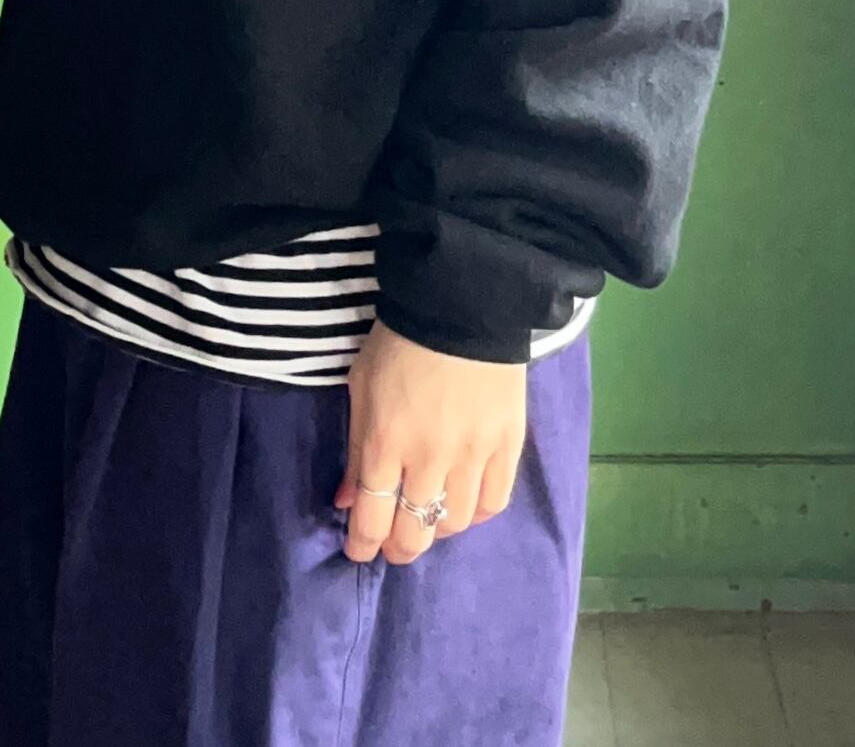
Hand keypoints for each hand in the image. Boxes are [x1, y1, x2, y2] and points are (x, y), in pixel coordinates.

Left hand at [334, 318, 527, 564]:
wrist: (461, 305)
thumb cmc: (398, 343)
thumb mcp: (361, 388)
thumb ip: (353, 449)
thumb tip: (346, 501)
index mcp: (384, 443)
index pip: (372, 520)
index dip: (363, 546)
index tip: (360, 550)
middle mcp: (428, 459)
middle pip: (414, 533)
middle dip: (398, 548)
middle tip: (394, 544)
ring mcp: (473, 454)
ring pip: (454, 523)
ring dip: (436, 528)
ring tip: (429, 516)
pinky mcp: (508, 444)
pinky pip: (494, 502)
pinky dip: (477, 513)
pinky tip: (464, 503)